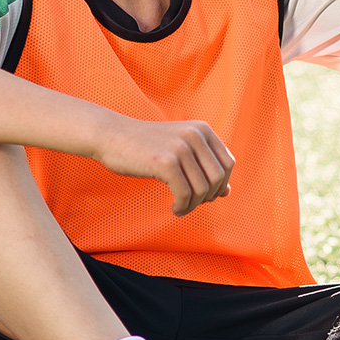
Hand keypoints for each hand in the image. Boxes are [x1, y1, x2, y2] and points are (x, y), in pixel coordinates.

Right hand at [95, 116, 233, 217]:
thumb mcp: (179, 151)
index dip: (220, 184)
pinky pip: (185, 194)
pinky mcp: (166, 162)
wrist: (111, 136)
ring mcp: (181, 148)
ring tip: (180, 208)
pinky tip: (174, 209)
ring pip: (203, 189)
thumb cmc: (145, 146)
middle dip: (208, 197)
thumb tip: (227, 192)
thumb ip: (204, 167)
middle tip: (191, 203)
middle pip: (218, 178)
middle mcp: (195, 135)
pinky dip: (182, 207)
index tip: (204, 195)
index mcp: (202, 129)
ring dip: (193, 205)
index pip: (228, 163)